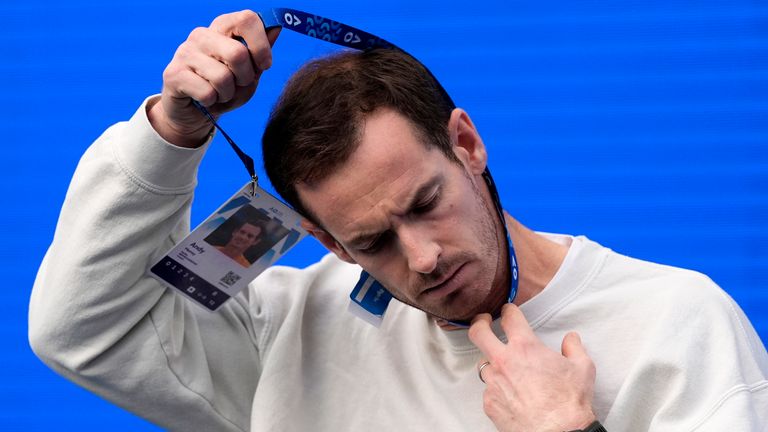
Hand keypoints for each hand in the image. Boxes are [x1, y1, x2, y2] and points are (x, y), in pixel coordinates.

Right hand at [148, 10, 280, 146]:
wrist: (194, 113)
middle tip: (238, 85)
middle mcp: (202, 35)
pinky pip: (207, 93)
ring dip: (228, 94)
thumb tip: (277, 27)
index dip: (261, 46)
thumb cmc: (225, 89)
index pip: (246, 19)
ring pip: (223, 77)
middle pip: (238, 53)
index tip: (264, 65)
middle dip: (245, 78)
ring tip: (220, 94)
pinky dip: (213, 102)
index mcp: (222, 28)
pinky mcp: (173, 74)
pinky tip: (205, 100)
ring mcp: (185, 52)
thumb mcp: (249, 73)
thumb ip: (261, 52)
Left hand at [468, 304, 596, 431]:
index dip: (508, 310)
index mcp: (525, 347)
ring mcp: (493, 383)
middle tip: (483, 322)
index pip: (510, 317)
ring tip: (507, 371)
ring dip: (493, 364)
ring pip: (484, 365)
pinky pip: (489, 390)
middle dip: (479, 323)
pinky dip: (497, 389)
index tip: (508, 311)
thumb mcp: (583, 368)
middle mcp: (503, 361)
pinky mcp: (489, 403)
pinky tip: (510, 395)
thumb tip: (571, 339)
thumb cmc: (569, 402)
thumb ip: (574, 348)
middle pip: (478, 333)